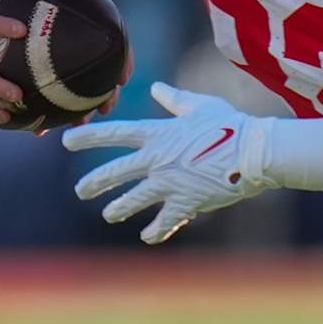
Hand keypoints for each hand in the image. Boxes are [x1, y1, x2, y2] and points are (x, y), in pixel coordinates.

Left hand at [30, 0, 127, 135]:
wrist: (19, 5)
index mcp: (94, 35)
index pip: (118, 49)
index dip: (124, 63)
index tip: (123, 76)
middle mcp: (84, 56)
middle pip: (102, 80)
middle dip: (105, 97)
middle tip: (103, 108)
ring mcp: (65, 72)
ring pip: (78, 98)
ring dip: (78, 114)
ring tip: (75, 125)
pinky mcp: (44, 84)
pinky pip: (49, 104)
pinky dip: (45, 117)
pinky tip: (36, 129)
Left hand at [62, 82, 269, 242]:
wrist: (255, 152)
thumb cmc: (229, 124)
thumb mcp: (199, 105)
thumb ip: (174, 99)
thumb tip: (156, 87)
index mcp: (158, 133)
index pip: (115, 134)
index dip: (89, 137)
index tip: (66, 141)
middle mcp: (158, 159)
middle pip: (117, 171)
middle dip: (95, 182)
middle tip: (80, 191)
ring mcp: (170, 183)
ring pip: (135, 199)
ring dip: (120, 208)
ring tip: (108, 214)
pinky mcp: (187, 202)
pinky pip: (166, 220)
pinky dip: (156, 229)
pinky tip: (147, 236)